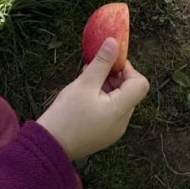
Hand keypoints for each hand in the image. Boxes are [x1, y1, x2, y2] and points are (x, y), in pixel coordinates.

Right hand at [37, 38, 148, 160]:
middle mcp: (122, 122)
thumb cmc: (66, 114)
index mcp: (120, 110)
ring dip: (107, 87)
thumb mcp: (84, 83)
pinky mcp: (104, 134)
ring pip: (119, 101)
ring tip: (85, 83)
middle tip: (93, 71)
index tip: (109, 64)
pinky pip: (111, 112)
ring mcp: (114, 131)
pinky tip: (83, 97)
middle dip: (114, 77)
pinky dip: (102, 100)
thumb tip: (114, 42)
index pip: (140, 84)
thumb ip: (102, 62)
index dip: (128, 69)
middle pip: (130, 92)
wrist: (49, 146)